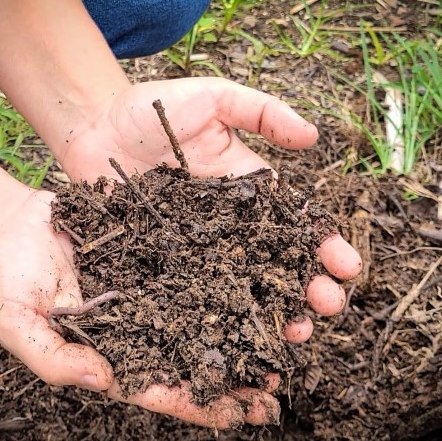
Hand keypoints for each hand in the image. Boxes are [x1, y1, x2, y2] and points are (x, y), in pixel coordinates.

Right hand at [0, 191, 352, 428]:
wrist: (13, 221)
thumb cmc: (10, 278)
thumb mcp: (18, 324)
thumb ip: (53, 358)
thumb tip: (101, 380)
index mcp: (112, 354)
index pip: (159, 389)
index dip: (196, 405)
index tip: (235, 415)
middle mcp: (141, 325)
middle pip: (193, 358)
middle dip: (233, 379)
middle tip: (276, 390)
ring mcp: (153, 289)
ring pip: (206, 314)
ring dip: (244, 329)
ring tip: (287, 337)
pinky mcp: (159, 250)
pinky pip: (200, 264)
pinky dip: (231, 274)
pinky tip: (263, 274)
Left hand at [59, 77, 361, 341]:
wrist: (93, 128)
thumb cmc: (154, 108)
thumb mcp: (214, 98)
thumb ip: (261, 112)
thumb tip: (313, 137)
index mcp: (249, 193)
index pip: (295, 224)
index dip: (325, 246)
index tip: (348, 267)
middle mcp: (228, 229)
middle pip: (277, 266)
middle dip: (309, 289)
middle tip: (329, 308)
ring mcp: (195, 251)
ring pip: (241, 290)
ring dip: (272, 314)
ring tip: (297, 334)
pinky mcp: (159, 265)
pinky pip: (189, 296)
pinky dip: (213, 321)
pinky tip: (234, 342)